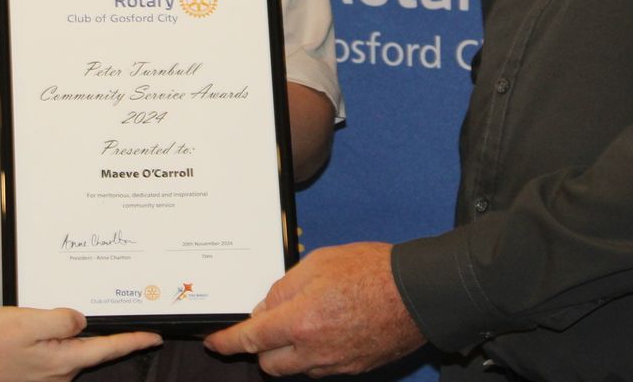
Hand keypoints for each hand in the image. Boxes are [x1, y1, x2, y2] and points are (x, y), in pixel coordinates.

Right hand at [0, 305, 159, 381]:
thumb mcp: (27, 321)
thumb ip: (61, 319)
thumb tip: (82, 320)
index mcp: (63, 360)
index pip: (109, 348)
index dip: (134, 340)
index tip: (155, 335)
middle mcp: (59, 373)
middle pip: (92, 350)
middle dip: (104, 334)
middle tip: (117, 316)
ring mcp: (46, 377)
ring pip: (71, 351)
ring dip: (75, 337)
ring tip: (66, 317)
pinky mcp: (34, 375)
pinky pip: (55, 354)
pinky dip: (57, 341)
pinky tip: (42, 330)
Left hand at [204, 243, 423, 376]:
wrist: (417, 294)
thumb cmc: (371, 271)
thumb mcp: (318, 263)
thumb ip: (283, 287)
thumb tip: (265, 308)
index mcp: (301, 321)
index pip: (251, 340)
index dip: (227, 343)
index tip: (215, 342)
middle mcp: (314, 350)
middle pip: (269, 363)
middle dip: (260, 347)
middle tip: (267, 324)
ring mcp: (335, 364)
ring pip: (294, 369)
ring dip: (286, 352)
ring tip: (300, 323)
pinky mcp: (353, 368)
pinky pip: (319, 368)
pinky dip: (311, 355)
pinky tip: (323, 331)